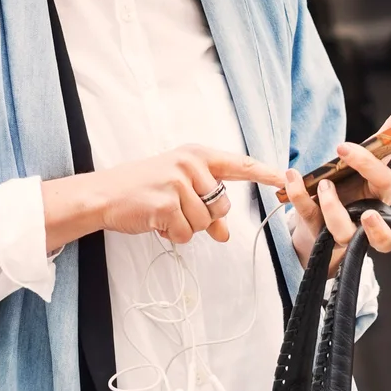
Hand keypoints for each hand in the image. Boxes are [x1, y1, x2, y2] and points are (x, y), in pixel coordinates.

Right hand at [42, 144, 281, 252]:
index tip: (284, 176)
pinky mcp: (167, 204)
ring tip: (165, 214)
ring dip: (187, 227)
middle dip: (204, 217)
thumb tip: (225, 233)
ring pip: (205, 223)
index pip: (238, 164)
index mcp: (196, 155)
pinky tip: (157, 222)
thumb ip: (206, 208)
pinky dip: (174, 235)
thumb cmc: (144, 189)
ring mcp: (178, 183)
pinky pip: (187, 233)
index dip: (263, 172)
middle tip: (178, 209)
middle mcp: (190, 165)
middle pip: (222, 205)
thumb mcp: (179, 191)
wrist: (106, 194)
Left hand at [285, 100, 390, 273]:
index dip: (369, 166)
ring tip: (321, 184)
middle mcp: (366, 217)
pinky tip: (291, 176)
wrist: (328, 210)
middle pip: (379, 230)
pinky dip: (298, 195)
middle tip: (339, 185)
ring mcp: (343, 229)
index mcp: (380, 194)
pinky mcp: (319, 233)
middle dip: (369, 216)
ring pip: (343, 231)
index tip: (343, 146)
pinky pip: (309, 217)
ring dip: (331, 206)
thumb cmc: (356, 181)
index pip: (384, 181)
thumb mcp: (370, 156)